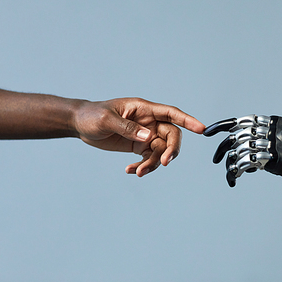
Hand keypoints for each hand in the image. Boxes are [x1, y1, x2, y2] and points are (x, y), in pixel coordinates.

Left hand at [73, 98, 204, 176]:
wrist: (79, 124)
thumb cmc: (92, 115)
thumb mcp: (106, 119)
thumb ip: (128, 127)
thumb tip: (147, 137)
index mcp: (144, 109)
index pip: (171, 113)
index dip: (188, 120)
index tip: (201, 129)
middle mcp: (148, 122)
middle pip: (171, 136)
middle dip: (171, 150)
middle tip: (165, 162)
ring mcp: (144, 134)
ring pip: (160, 151)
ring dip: (153, 164)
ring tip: (138, 172)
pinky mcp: (137, 146)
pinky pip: (148, 158)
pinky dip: (142, 167)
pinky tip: (129, 170)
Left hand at [204, 115, 281, 186]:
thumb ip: (270, 146)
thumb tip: (253, 161)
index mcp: (271, 123)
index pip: (240, 121)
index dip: (222, 126)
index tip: (207, 132)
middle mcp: (268, 130)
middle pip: (236, 136)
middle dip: (222, 148)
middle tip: (216, 160)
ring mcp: (270, 144)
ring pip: (238, 150)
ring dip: (230, 164)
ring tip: (230, 175)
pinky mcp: (273, 159)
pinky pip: (246, 163)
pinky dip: (236, 171)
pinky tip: (236, 179)